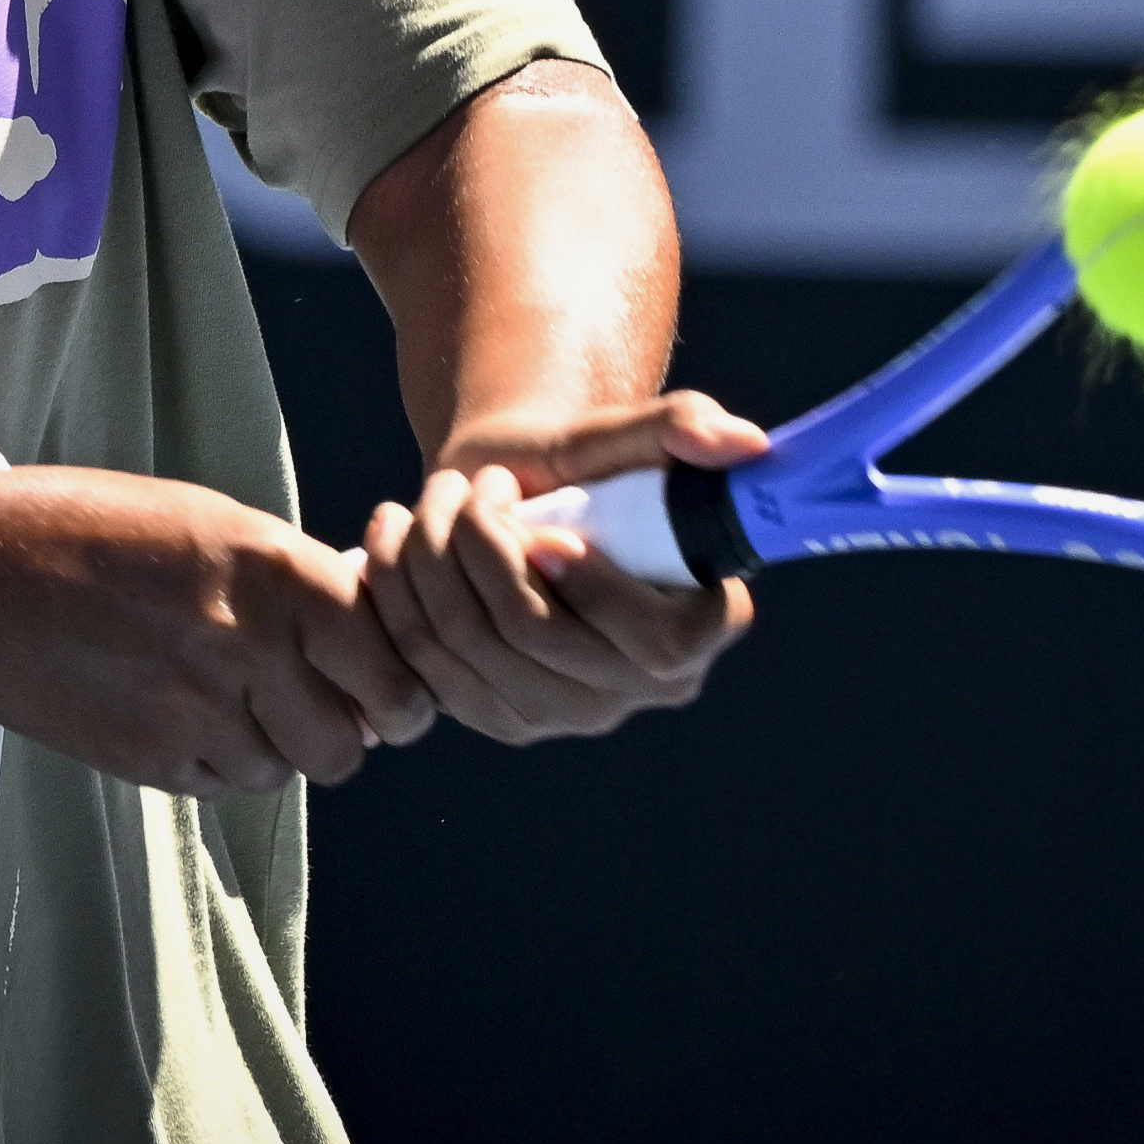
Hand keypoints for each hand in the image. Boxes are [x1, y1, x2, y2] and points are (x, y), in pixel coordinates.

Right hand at [0, 466, 435, 796]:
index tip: (395, 688)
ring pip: (288, 770)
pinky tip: (194, 717)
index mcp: (269, 570)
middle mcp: (243, 643)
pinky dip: (226, 762)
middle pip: (349, 738)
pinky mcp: (150, 759)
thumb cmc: (98, 529)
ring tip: (247, 705)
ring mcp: (195, 708)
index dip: (399, 681)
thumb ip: (293, 582)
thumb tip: (362, 640)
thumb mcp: (213, 523)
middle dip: (352, 730)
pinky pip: (226, 784)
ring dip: (283, 747)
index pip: (384, 654)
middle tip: (336, 711)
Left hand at [359, 391, 764, 745]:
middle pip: (538, 638)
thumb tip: (743, 443)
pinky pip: (422, 665)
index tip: (545, 530)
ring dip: (433, 553)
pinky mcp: (494, 716)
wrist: (509, 490)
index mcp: (696, 631)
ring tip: (440, 497)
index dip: (594, 589)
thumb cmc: (581, 462)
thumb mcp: (624, 434)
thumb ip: (682, 427)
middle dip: (485, 544)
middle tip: (476, 484)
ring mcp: (563, 715)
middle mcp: (638, 691)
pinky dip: (399, 590)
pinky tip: (400, 537)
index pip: (657, 647)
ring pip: (469, 645)